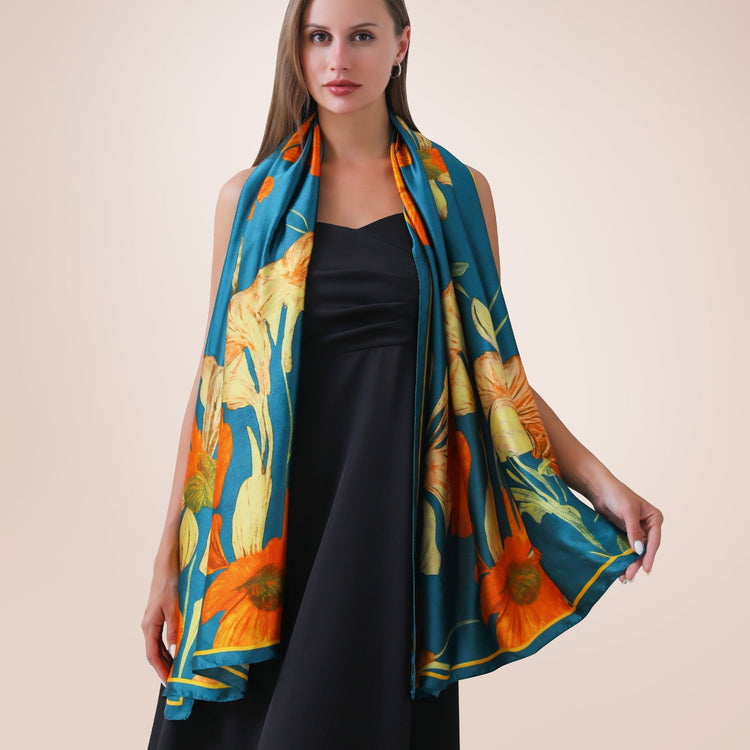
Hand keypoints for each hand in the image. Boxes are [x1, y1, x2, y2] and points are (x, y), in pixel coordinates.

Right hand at [141, 556, 179, 685]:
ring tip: (175, 671)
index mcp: (149, 625)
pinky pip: (159, 638)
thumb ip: (173, 629)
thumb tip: (173, 650)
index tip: (168, 682)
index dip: (159, 670)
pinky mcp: (157, 617)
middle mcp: (147, 626)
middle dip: (162, 668)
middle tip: (174, 681)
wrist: (165, 567)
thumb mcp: (173, 607)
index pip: (152, 655)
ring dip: (164, 659)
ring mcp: (151, 621)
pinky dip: (166, 648)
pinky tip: (174, 652)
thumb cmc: (169, 584)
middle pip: (153, 653)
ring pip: (156, 646)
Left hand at [589, 476, 663, 582]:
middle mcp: (647, 526)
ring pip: (635, 551)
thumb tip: (639, 550)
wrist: (598, 488)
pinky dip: (622, 558)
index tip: (646, 569)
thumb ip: (633, 531)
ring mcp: (635, 530)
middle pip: (645, 548)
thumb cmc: (616, 494)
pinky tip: (618, 569)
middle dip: (638, 563)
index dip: (650, 556)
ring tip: (624, 577)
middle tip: (630, 576)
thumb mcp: (627, 512)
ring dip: (630, 563)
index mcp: (654, 518)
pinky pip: (625, 548)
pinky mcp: (624, 532)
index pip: (654, 541)